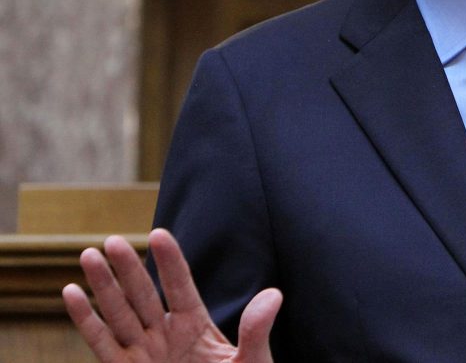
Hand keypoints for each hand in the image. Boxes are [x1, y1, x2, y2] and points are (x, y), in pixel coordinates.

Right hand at [62, 228, 281, 362]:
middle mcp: (165, 335)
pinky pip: (102, 345)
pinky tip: (71, 293)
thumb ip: (256, 330)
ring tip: (88, 254)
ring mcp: (143, 354)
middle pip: (144, 295)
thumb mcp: (252, 361)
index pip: (181, 286)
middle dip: (129, 268)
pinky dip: (86, 320)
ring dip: (103, 286)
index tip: (158, 234)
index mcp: (195, 325)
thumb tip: (273, 294)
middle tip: (111, 240)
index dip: (170, 262)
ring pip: (119, 314)